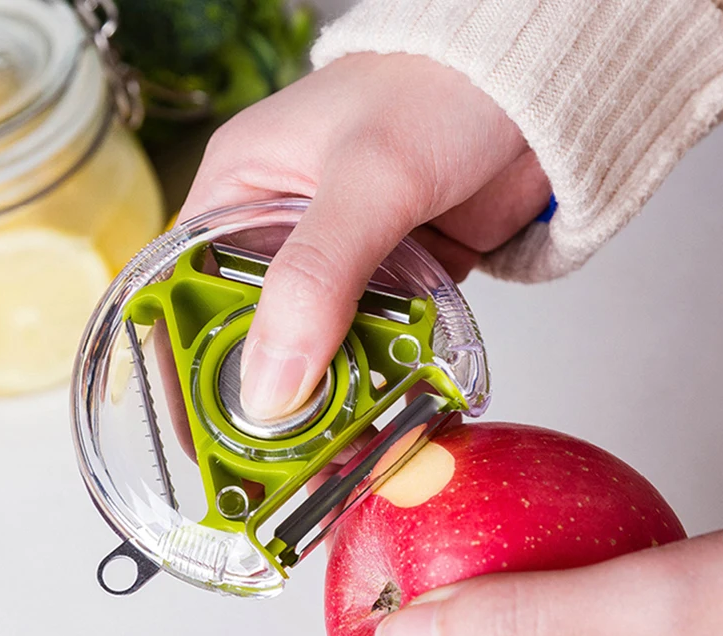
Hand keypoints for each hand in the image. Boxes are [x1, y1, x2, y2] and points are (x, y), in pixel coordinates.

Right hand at [180, 52, 550, 421]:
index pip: (185, 295)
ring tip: (342, 454)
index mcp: (239, 193)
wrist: (537, 93)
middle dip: (269, 401)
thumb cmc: (443, 87)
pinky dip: (381, 384)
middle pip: (252, 337)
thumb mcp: (369, 178)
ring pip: (317, 351)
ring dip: (331, 401)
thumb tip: (271, 386)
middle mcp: (279, 235)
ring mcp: (340, 266)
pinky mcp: (392, 284)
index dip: (189, 368)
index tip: (205, 432)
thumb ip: (317, 278)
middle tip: (284, 460)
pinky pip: (374, 349)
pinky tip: (389, 418)